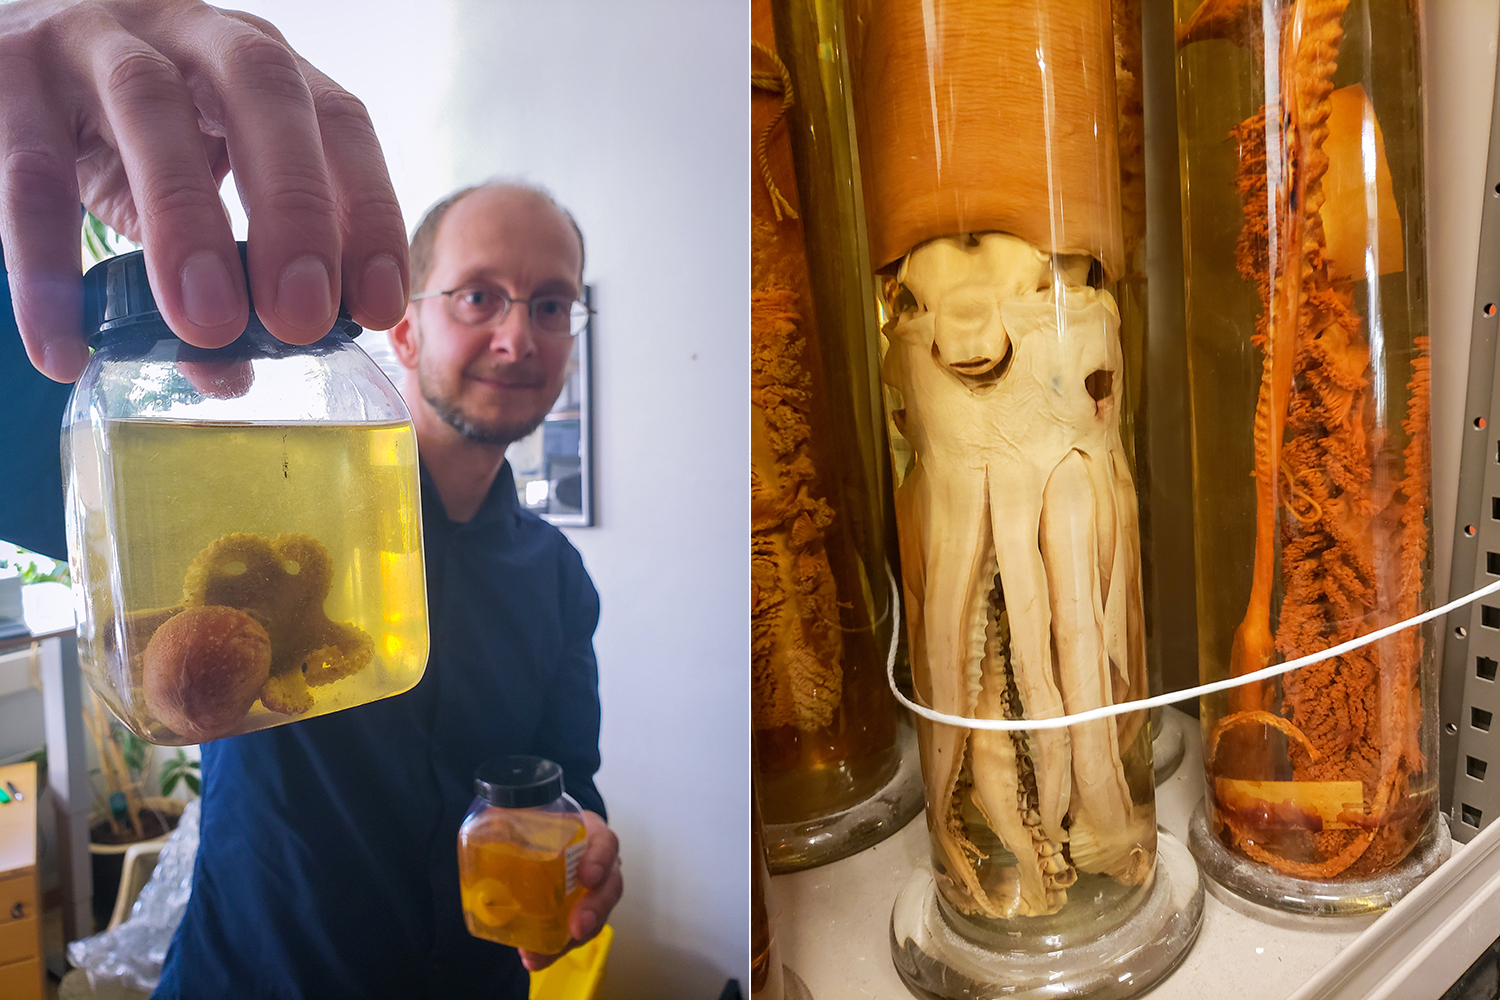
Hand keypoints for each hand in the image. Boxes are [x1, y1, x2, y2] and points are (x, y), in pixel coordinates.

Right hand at [0, 0, 409, 381]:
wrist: (3, 59)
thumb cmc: (126, 132)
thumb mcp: (193, 183)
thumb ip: (224, 268)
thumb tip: (234, 375)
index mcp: (262, 64)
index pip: (339, 120)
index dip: (367, 210)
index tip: (376, 309)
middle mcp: (191, 30)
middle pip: (261, 93)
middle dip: (294, 207)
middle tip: (301, 317)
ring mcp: (94, 39)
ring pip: (147, 107)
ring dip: (186, 220)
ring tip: (207, 326)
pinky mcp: (5, 71)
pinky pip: (28, 172)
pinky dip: (46, 265)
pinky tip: (65, 345)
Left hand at [518, 810, 621, 972]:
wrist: (547, 841)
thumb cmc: (544, 828)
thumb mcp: (532, 817)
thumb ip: (512, 822)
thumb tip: (488, 828)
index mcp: (590, 835)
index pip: (605, 842)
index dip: (600, 859)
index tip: (586, 876)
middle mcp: (600, 864)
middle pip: (610, 885)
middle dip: (596, 908)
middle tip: (578, 926)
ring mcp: (594, 892)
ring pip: (598, 915)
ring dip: (576, 938)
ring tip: (546, 954)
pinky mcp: (580, 914)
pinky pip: (576, 934)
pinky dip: (556, 949)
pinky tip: (536, 958)